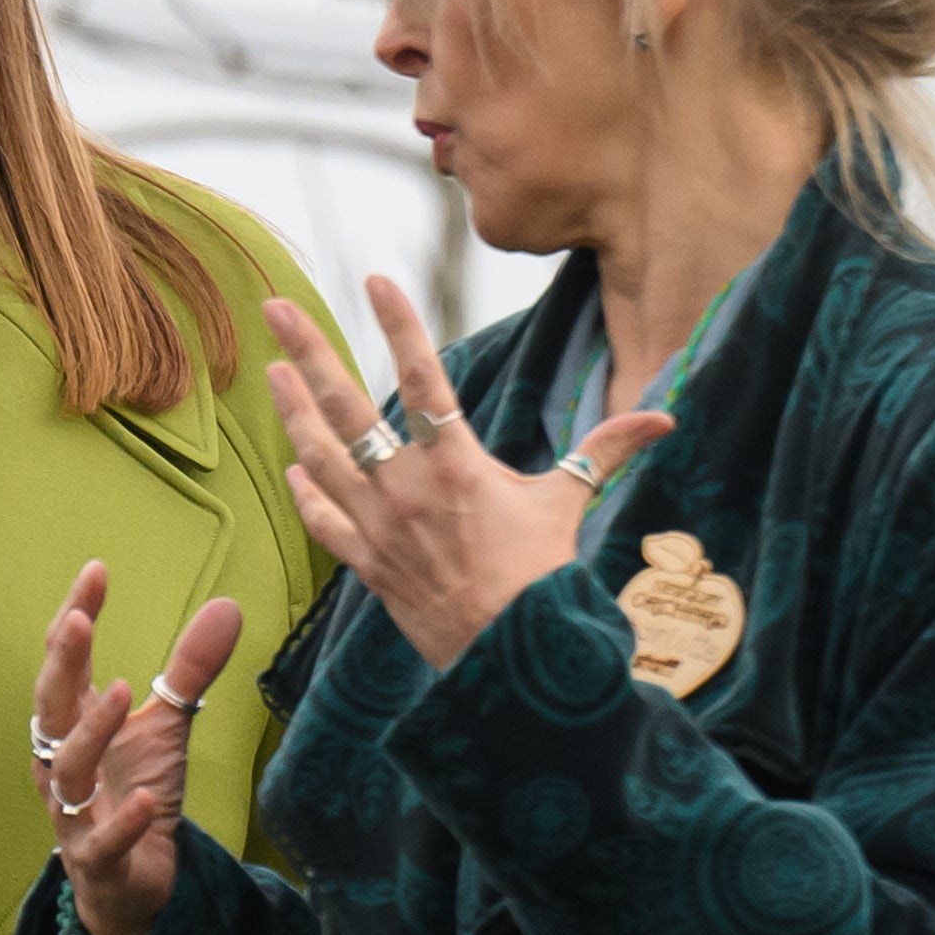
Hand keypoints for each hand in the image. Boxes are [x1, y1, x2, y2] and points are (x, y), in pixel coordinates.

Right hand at [32, 561, 252, 934]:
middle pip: (51, 709)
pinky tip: (149, 799)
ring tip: (122, 692)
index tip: (96, 571)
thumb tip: (227, 605)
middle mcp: (62, 765)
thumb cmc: (135, 794)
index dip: (75, 617)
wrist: (131, 884)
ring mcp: (74, 815)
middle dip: (62, 664)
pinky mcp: (98, 861)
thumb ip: (188, 671)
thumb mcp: (166, 728)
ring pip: (68, 771)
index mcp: (72, 727)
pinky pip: (102, 842)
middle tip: (79, 619)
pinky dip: (122, 822)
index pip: (66, 665)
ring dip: (92, 732)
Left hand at [266, 279, 663, 668]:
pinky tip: (294, 469)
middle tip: (276, 309)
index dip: (399, 325)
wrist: (508, 654)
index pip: (422, 377)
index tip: (375, 280)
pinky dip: (307, 493)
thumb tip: (665, 417)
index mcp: (456, 463)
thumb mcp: (570, 503)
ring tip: (270, 371)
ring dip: (293, 412)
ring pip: (321, 457)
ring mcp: (378, 526)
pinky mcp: (366, 564)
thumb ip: (605, 450)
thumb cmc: (541, 575)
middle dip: (309, 353)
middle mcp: (407, 488)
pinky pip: (324, 521)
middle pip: (347, 408)